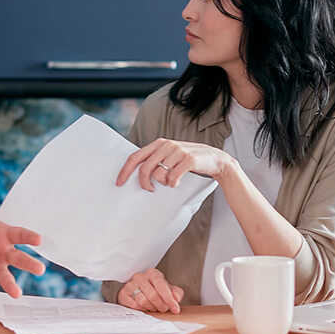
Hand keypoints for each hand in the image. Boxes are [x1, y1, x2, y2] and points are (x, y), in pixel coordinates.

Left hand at [0, 179, 45, 306]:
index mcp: (5, 235)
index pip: (20, 234)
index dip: (29, 236)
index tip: (39, 238)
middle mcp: (5, 252)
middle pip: (19, 258)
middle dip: (29, 263)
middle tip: (40, 269)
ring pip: (6, 277)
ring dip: (11, 285)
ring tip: (16, 295)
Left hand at [116, 138, 234, 190]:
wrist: (215, 159)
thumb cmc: (188, 160)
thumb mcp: (170, 156)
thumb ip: (155, 160)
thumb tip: (137, 174)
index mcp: (159, 144)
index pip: (135, 157)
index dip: (125, 170)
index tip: (119, 183)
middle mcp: (166, 145)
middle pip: (145, 167)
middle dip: (143, 182)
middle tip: (149, 189)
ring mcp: (178, 151)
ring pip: (159, 174)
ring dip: (163, 182)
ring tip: (171, 181)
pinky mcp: (188, 160)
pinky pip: (173, 177)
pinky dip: (173, 183)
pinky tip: (177, 182)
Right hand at [117, 268, 183, 313]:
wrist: (138, 291)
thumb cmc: (155, 290)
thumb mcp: (168, 289)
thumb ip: (176, 292)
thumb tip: (177, 298)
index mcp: (152, 273)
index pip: (161, 285)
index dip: (169, 299)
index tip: (175, 309)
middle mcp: (140, 277)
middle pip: (153, 295)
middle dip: (161, 305)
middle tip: (164, 308)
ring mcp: (130, 285)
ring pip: (143, 301)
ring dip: (151, 307)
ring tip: (154, 306)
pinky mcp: (123, 294)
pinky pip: (134, 306)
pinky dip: (142, 309)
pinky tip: (145, 307)